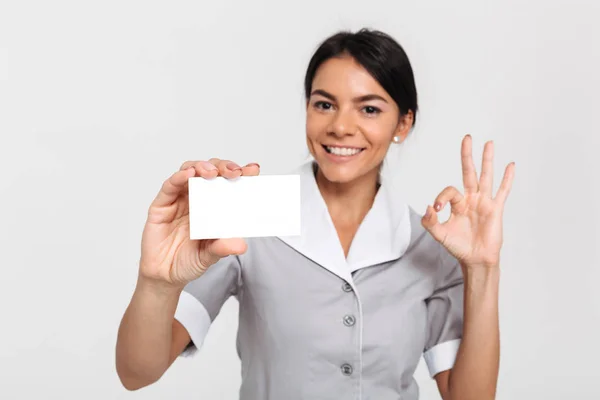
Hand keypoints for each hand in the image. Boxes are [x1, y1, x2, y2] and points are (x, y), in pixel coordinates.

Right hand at [139, 158, 260, 288]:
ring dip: (202, 167)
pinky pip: (170, 186)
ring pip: (190, 171)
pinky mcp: (161, 205)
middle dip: (223, 167)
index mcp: (214, 206)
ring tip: (212, 172)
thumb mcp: (210, 256)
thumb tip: (241, 244)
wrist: (164, 275)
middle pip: (211, 171)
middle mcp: (198, 198)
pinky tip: (189, 174)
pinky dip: (179, 177)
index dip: (241, 173)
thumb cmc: (189, 260)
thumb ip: (222, 248)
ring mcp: (179, 199)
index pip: (228, 184)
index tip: (253, 170)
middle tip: (234, 172)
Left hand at [421, 135, 514, 267]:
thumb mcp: (439, 234)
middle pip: (469, 172)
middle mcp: (471, 199)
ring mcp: (484, 202)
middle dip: (467, 156)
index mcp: (457, 203)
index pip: (449, 191)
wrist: (475, 259)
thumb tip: (429, 206)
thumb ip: (430, 222)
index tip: (437, 209)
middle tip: (467, 138)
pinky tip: (510, 166)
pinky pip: (503, 191)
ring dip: (488, 160)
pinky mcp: (496, 209)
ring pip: (486, 176)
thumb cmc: (458, 247)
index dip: (441, 197)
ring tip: (489, 143)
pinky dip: (507, 179)